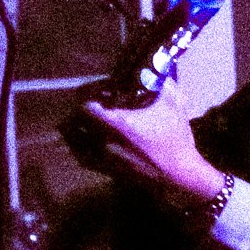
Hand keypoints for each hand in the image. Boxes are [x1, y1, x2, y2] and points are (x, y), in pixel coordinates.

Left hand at [71, 79, 224, 202]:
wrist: (178, 176)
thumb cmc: (175, 141)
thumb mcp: (174, 107)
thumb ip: (164, 85)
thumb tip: (159, 72)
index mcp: (116, 124)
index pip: (84, 105)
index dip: (87, 93)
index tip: (99, 89)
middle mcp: (102, 141)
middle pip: (71, 123)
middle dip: (79, 110)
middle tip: (92, 103)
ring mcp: (102, 158)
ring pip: (73, 142)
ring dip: (75, 129)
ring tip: (86, 121)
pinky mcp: (106, 171)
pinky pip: (82, 158)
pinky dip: (80, 147)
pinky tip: (91, 141)